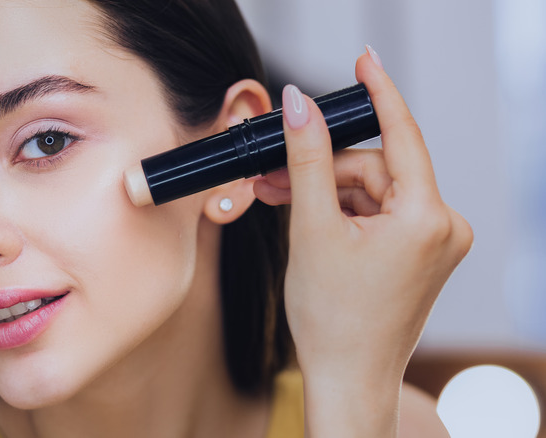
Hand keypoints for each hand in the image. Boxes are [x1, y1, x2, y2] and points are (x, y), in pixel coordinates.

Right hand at [253, 50, 472, 436]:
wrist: (346, 377)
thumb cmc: (333, 318)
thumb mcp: (312, 228)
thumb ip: (307, 159)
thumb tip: (300, 105)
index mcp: (427, 218)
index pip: (401, 135)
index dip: (379, 92)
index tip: (364, 60)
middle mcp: (443, 226)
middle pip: (374, 168)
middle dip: (322, 170)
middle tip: (273, 176)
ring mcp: (434, 241)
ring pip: (372, 190)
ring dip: (326, 192)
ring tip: (282, 204)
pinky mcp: (420, 252)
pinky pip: (378, 211)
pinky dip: (342, 211)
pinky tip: (309, 220)